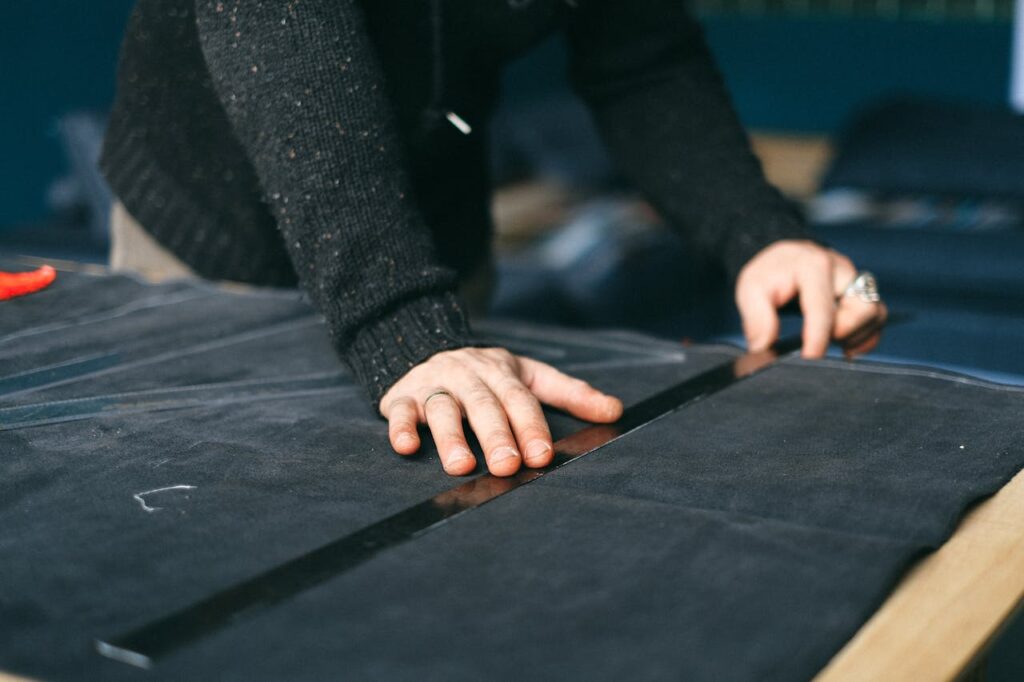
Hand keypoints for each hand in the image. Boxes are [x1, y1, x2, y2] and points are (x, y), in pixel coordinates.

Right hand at [379, 347, 623, 476]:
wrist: (422, 342)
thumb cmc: (485, 372)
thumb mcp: (529, 374)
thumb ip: (569, 393)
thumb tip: (616, 410)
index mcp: (501, 372)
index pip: (519, 399)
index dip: (530, 426)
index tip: (542, 455)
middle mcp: (467, 376)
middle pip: (483, 406)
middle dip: (497, 437)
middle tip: (508, 467)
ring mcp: (433, 385)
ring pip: (442, 409)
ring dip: (450, 437)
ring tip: (461, 467)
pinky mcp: (401, 396)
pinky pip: (399, 411)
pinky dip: (400, 427)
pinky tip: (407, 447)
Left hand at [735, 240, 887, 358]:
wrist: (783, 258)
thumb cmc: (768, 275)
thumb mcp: (751, 290)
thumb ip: (757, 318)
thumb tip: (764, 348)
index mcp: (813, 265)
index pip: (823, 308)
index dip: (818, 338)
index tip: (809, 358)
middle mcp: (842, 270)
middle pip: (863, 309)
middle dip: (842, 333)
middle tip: (815, 343)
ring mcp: (856, 282)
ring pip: (875, 315)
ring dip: (856, 336)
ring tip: (830, 343)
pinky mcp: (863, 294)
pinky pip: (878, 319)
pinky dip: (865, 337)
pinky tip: (844, 346)